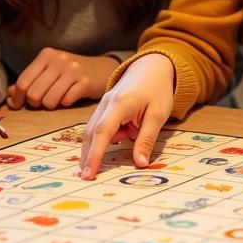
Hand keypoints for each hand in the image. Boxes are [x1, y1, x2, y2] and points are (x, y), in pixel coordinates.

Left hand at [8, 49, 117, 109]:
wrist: (102, 69)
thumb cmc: (70, 73)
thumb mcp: (49, 71)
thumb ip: (29, 81)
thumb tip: (11, 95)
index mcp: (46, 55)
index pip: (23, 82)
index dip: (19, 98)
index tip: (19, 105)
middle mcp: (59, 60)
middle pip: (34, 94)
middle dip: (36, 103)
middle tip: (43, 102)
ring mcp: (73, 70)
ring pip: (49, 101)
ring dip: (51, 105)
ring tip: (57, 99)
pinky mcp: (86, 82)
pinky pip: (66, 102)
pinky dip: (65, 104)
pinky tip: (70, 97)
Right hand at [78, 54, 174, 178]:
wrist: (152, 66)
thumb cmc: (157, 89)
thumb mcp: (158, 115)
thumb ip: (147, 139)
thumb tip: (140, 163)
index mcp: (120, 103)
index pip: (102, 132)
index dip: (94, 154)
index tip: (89, 172)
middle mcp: (106, 103)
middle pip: (91, 132)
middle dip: (86, 155)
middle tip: (84, 177)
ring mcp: (103, 104)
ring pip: (93, 130)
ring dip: (92, 149)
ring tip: (90, 169)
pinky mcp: (105, 107)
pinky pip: (100, 126)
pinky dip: (101, 140)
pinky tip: (105, 151)